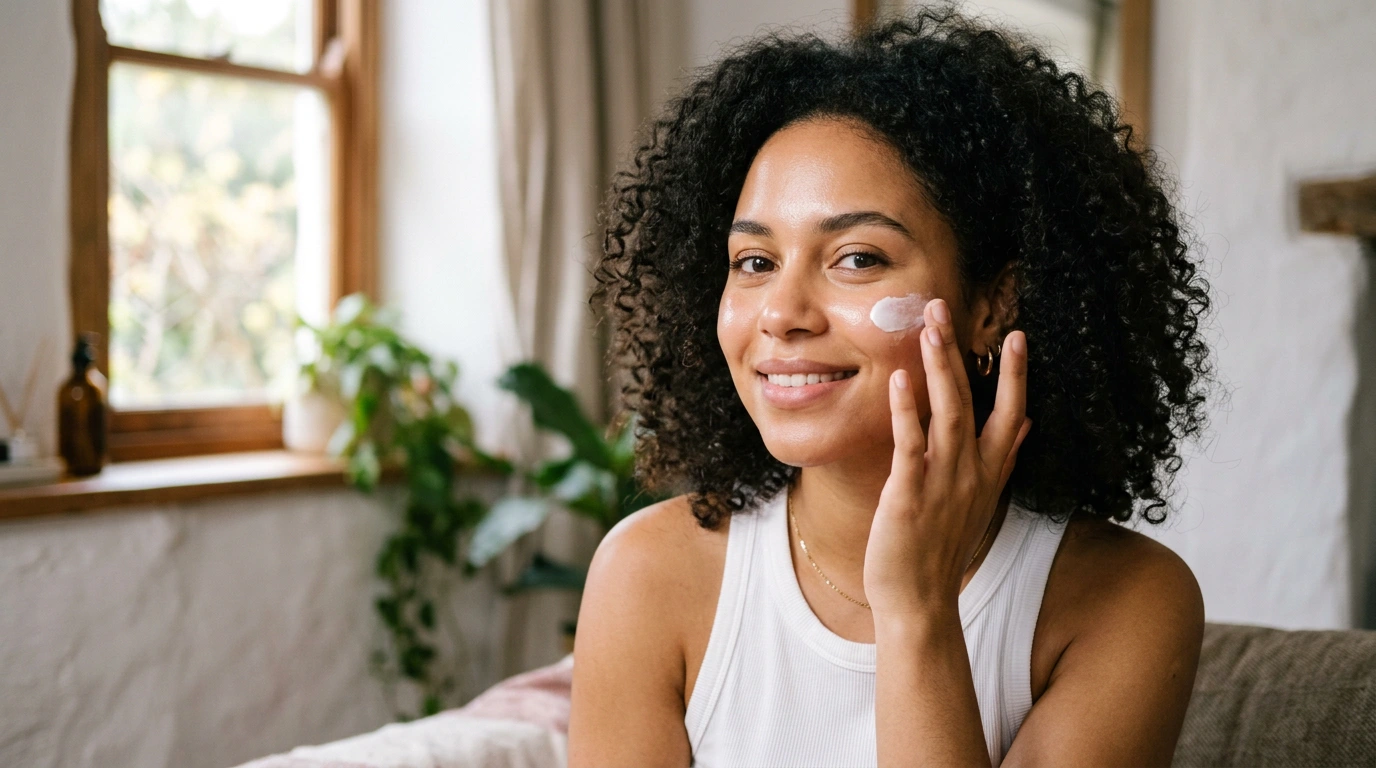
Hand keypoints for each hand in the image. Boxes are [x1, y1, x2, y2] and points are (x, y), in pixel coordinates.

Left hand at [863, 298, 1030, 619]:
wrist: (921, 601)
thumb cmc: (942, 548)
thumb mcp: (981, 500)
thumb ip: (1003, 457)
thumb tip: (1026, 421)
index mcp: (989, 471)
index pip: (1011, 412)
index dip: (1015, 374)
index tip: (1018, 333)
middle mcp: (972, 471)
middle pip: (973, 400)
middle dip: (960, 350)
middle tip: (944, 306)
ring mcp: (944, 481)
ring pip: (947, 412)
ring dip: (937, 367)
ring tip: (927, 328)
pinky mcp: (911, 493)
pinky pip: (911, 444)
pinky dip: (906, 411)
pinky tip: (898, 380)